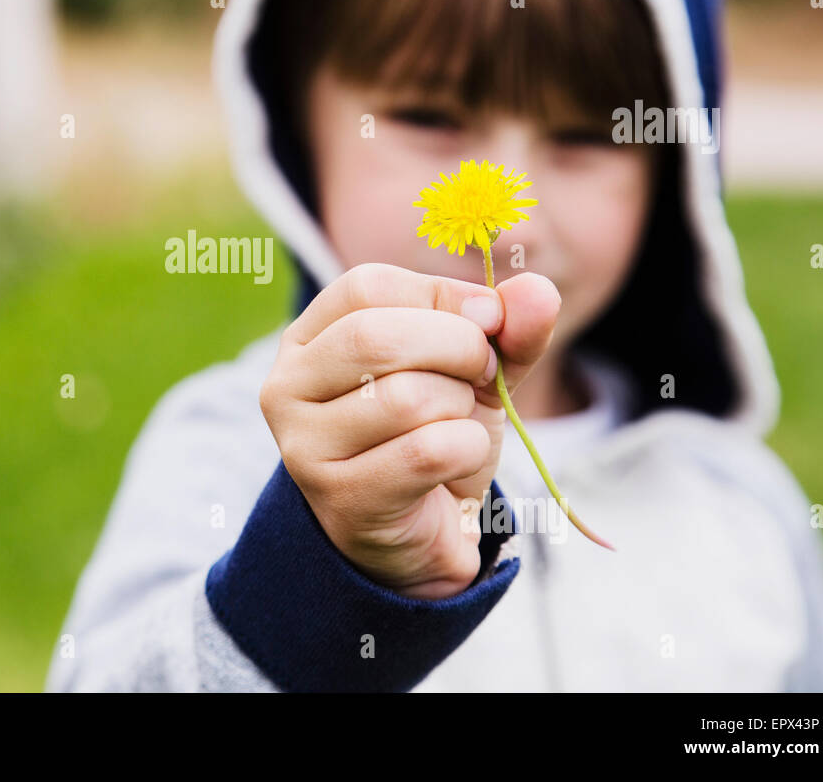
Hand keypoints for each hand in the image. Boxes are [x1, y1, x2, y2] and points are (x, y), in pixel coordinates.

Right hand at [258, 262, 560, 598]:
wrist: (422, 535)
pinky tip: (457, 465)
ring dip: (461, 409)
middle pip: (376, 338)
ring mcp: (305, 446)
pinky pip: (427, 453)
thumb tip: (536, 292)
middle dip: (458, 349)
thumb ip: (506, 329)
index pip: (368, 287)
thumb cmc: (432, 437)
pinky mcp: (341, 498)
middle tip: (481, 376)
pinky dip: (466, 451)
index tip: (483, 326)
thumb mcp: (472, 371)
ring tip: (456, 427)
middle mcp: (287, 387)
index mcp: (308, 339)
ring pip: (406, 399)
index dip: (442, 298)